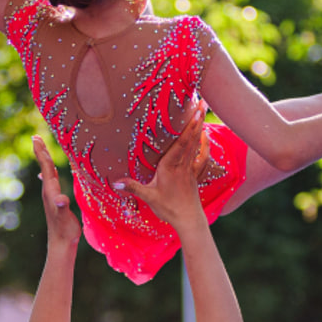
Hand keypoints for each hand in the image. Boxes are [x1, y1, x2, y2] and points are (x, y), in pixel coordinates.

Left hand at [34, 136, 80, 247]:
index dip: (41, 152)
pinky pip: (52, 180)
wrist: (61, 244)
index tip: (35, 138)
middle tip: (35, 137)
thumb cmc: (65, 231)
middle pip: (44, 167)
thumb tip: (61, 199)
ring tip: (42, 148)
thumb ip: (63, 208)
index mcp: (51, 191)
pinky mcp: (55, 200)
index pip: (46, 167)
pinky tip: (49, 172)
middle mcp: (49, 191)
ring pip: (47, 172)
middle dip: (40, 151)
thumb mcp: (66, 218)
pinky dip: (50, 171)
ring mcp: (51, 195)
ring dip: (45, 159)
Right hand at [114, 105, 207, 227]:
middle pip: (191, 138)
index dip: (188, 127)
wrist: (189, 220)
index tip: (194, 112)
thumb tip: (115, 182)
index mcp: (170, 167)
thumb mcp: (148, 198)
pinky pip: (202, 157)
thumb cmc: (168, 209)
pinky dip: (204, 145)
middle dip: (197, 119)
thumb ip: (132, 188)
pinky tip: (205, 135)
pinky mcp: (195, 175)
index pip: (180, 144)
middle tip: (203, 101)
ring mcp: (191, 169)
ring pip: (197, 144)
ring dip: (200, 126)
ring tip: (203, 110)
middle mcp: (182, 165)